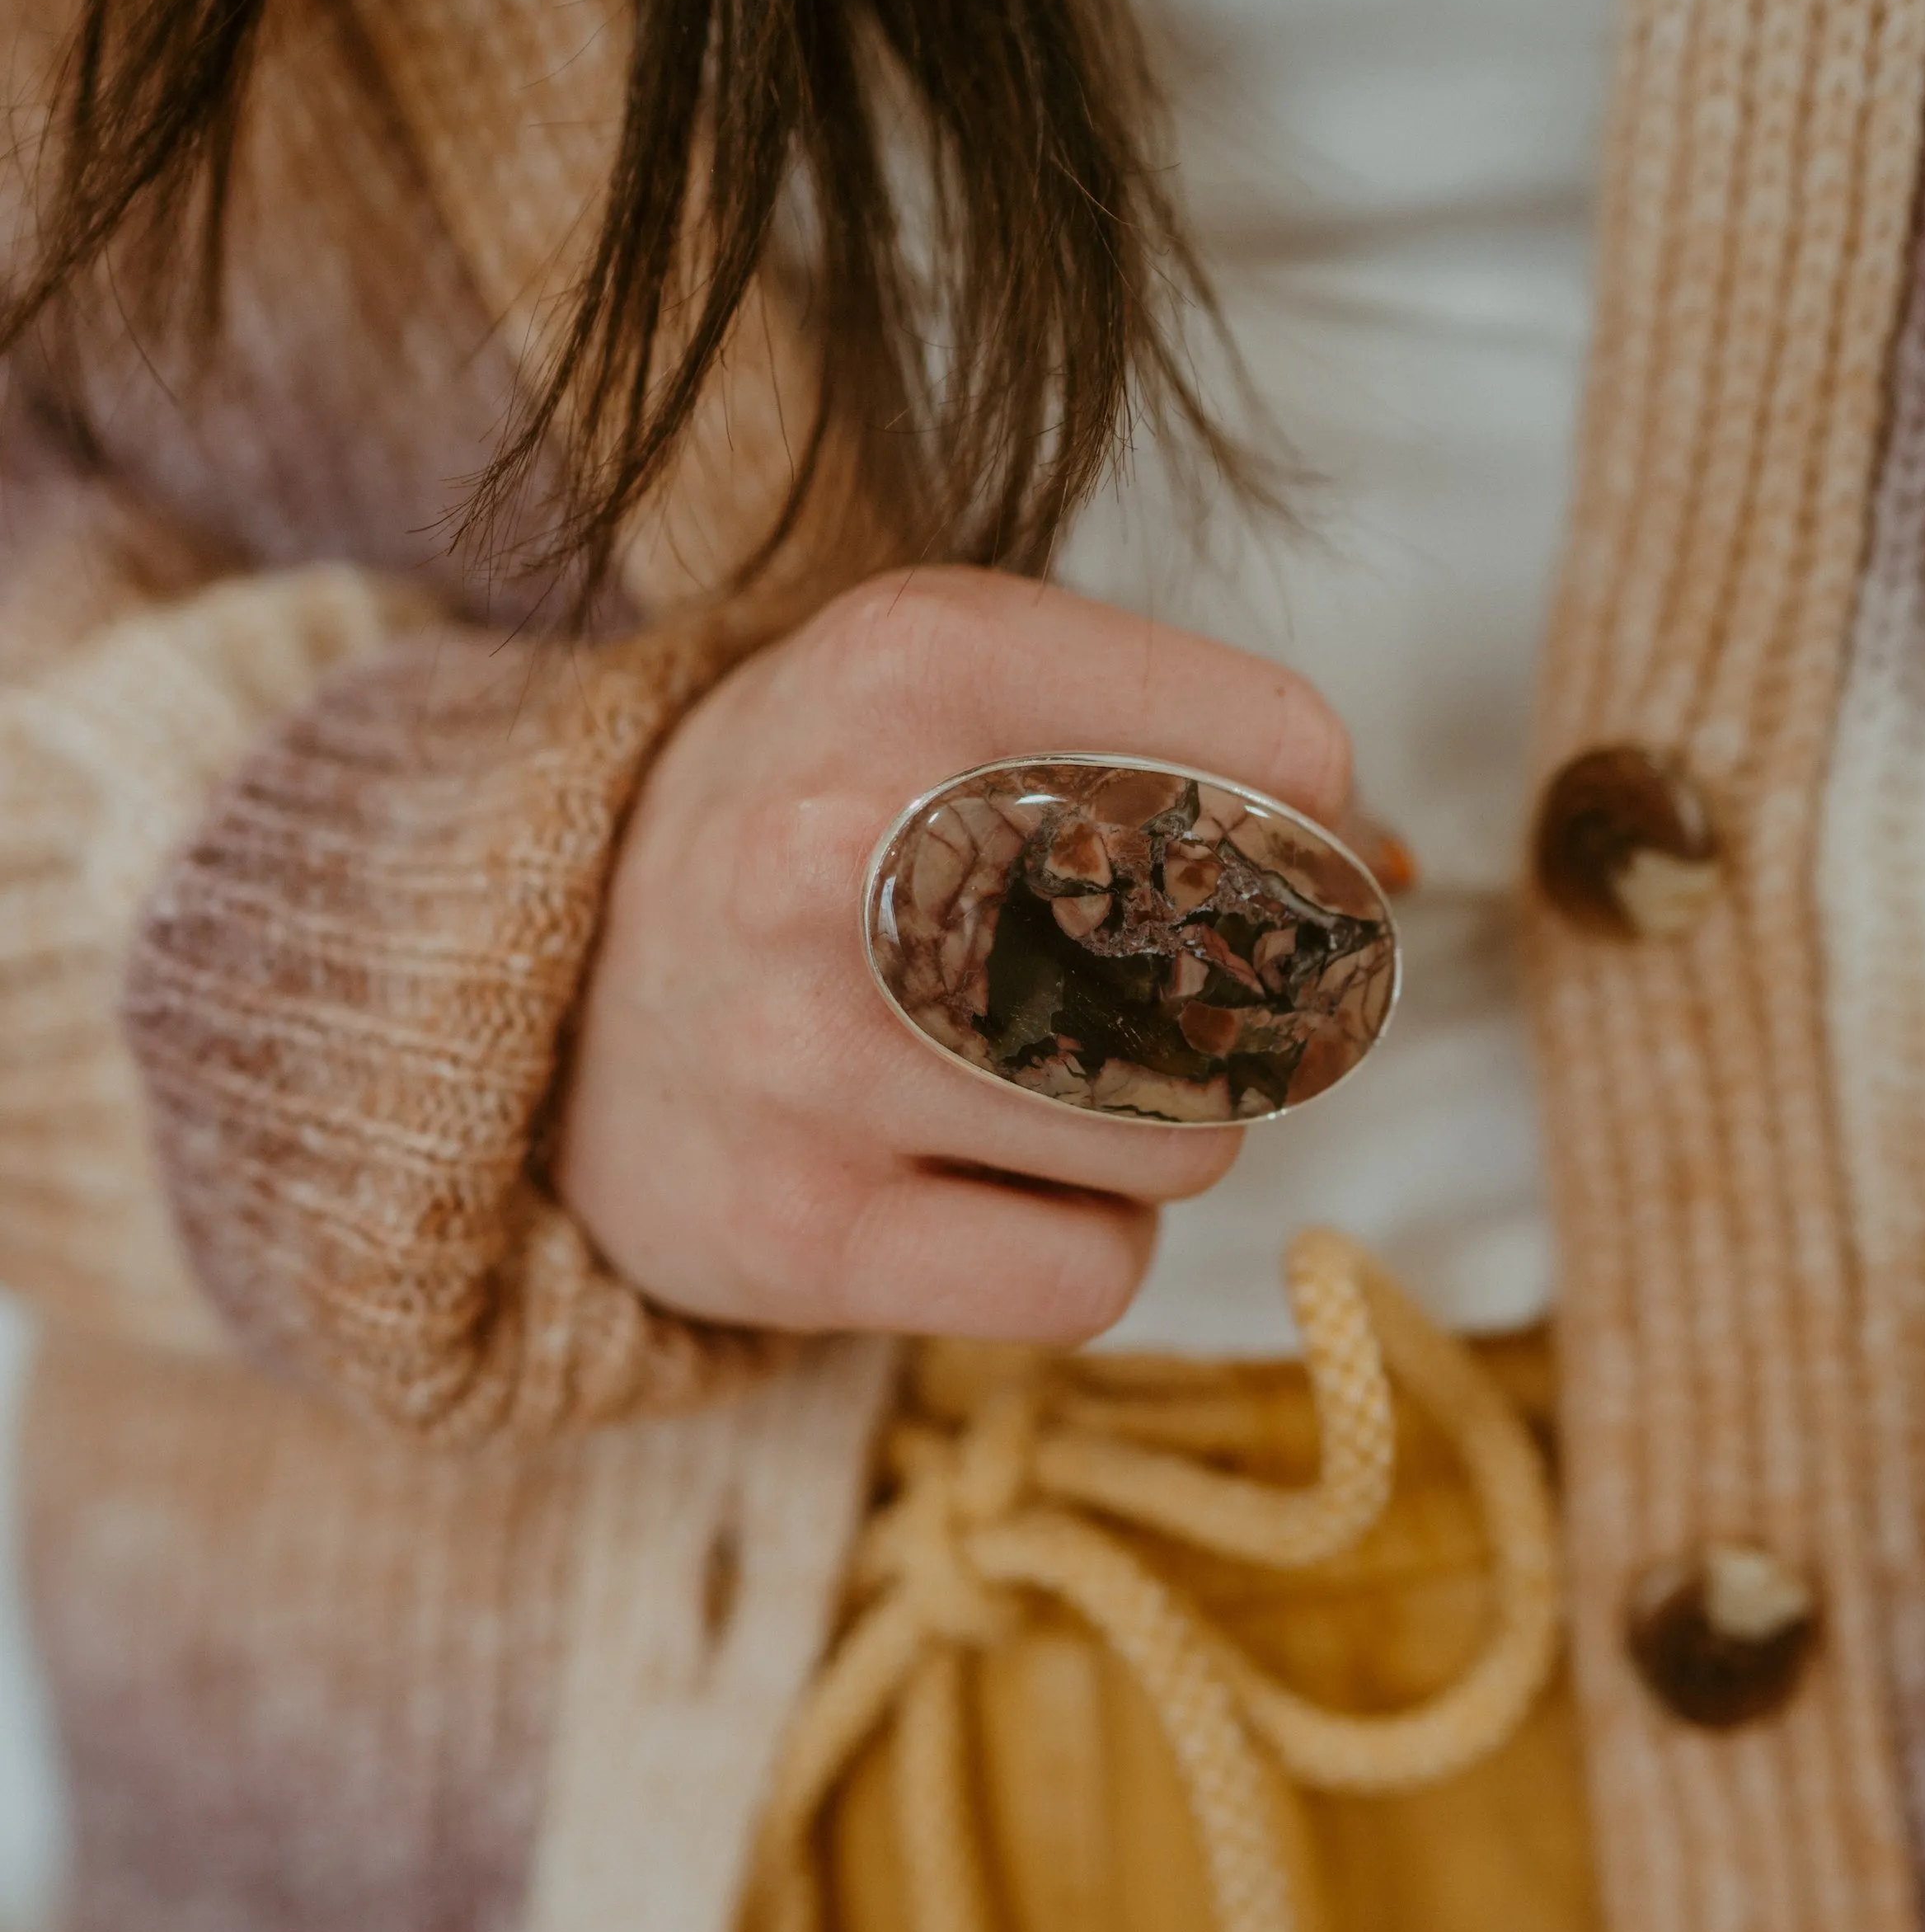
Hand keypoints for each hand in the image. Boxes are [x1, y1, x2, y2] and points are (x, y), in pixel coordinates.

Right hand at [556, 566, 1357, 1343]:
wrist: (532, 1003)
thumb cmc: (802, 836)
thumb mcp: (946, 699)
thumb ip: (1174, 741)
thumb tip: (1387, 871)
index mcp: (910, 658)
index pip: (1282, 747)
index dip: (1314, 835)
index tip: (1248, 868)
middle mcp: (849, 843)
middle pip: (1252, 962)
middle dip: (1246, 1002)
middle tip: (1152, 1002)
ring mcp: (813, 1051)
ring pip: (1193, 1137)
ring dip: (1158, 1134)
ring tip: (1027, 1090)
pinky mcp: (800, 1235)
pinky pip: (1095, 1273)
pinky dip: (1079, 1246)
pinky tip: (981, 1188)